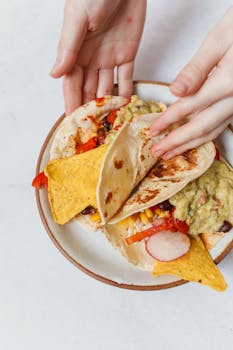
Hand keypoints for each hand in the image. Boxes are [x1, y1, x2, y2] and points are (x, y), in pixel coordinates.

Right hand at [50, 0, 145, 114]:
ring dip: (107, 105)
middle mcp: (91, 58)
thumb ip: (68, 48)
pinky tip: (125, 106)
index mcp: (76, 51)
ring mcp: (109, 58)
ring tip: (109, 124)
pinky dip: (126, 91)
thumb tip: (55, 75)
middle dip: (89, 109)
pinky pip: (126, 77)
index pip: (72, 83)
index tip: (72, 121)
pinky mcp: (127, 53)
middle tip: (91, 129)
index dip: (72, 102)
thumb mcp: (78, 20)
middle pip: (88, 89)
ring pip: (106, 87)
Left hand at [151, 6, 232, 158]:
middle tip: (157, 151)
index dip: (169, 120)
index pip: (189, 107)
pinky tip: (193, 140)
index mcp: (227, 82)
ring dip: (190, 144)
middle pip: (201, 127)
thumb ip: (196, 69)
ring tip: (171, 152)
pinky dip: (205, 136)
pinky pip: (222, 125)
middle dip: (177, 142)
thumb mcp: (218, 40)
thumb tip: (175, 91)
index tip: (153, 130)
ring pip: (213, 131)